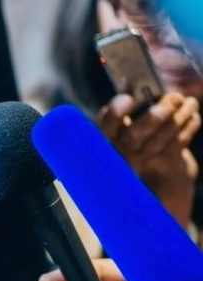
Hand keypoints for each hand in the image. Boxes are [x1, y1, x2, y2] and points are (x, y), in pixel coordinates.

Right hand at [98, 93, 200, 224]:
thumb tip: (130, 83)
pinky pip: (178, 143)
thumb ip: (124, 109)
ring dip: (181, 115)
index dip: (116, 112)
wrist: (151, 178)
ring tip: (190, 102)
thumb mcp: (123, 128)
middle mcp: (122, 152)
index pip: (106, 124)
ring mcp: (143, 161)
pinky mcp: (163, 164)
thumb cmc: (137, 143)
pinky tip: (193, 116)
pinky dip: (189, 126)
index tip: (129, 98)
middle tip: (175, 97)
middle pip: (137, 134)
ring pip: (163, 137)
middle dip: (157, 115)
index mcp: (108, 137)